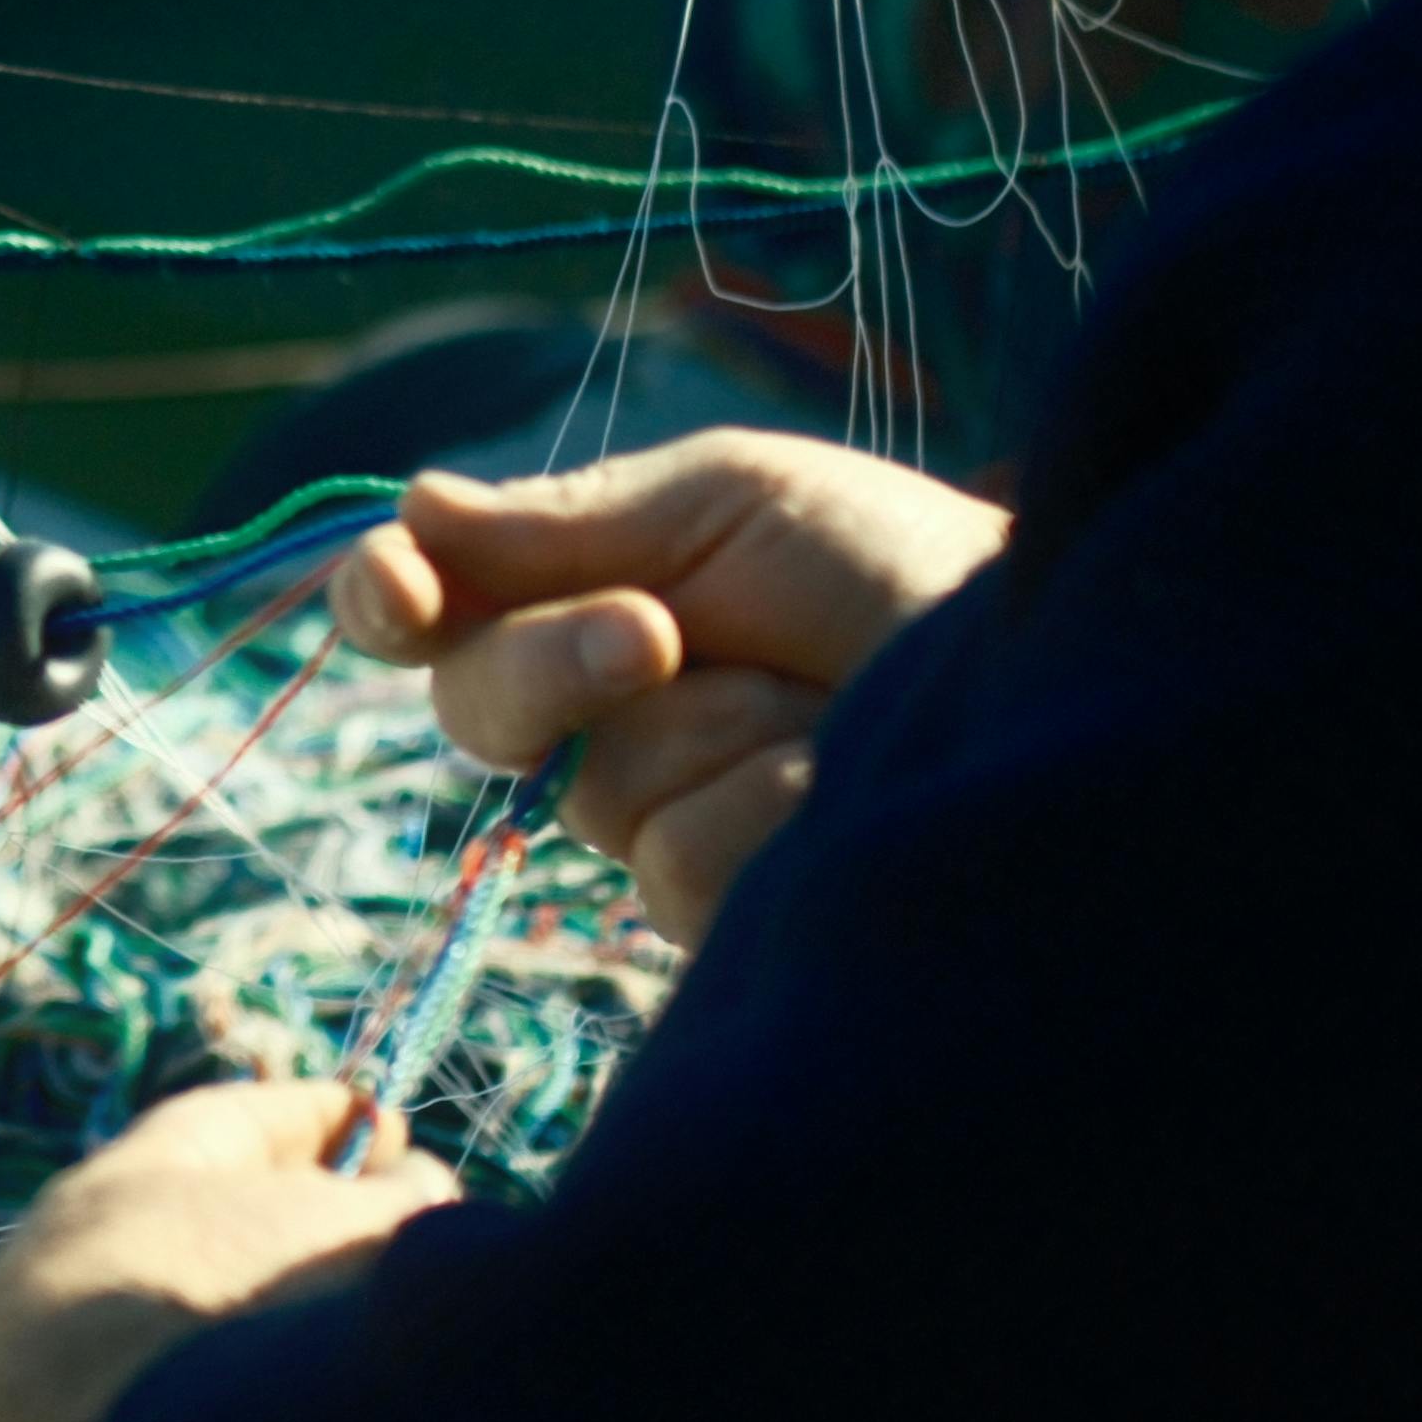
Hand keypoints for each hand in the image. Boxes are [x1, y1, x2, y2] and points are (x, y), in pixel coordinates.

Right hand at [319, 433, 1011, 945]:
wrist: (1037, 659)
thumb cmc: (892, 564)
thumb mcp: (729, 504)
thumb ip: (568, 522)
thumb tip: (410, 505)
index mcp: (589, 601)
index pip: (438, 616)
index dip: (384, 603)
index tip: (394, 594)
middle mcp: (609, 722)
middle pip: (480, 708)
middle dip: (559, 662)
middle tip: (660, 632)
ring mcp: (665, 823)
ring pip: (598, 793)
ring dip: (720, 730)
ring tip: (828, 701)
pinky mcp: (726, 917)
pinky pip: (681, 860)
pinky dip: (773, 801)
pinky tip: (844, 781)